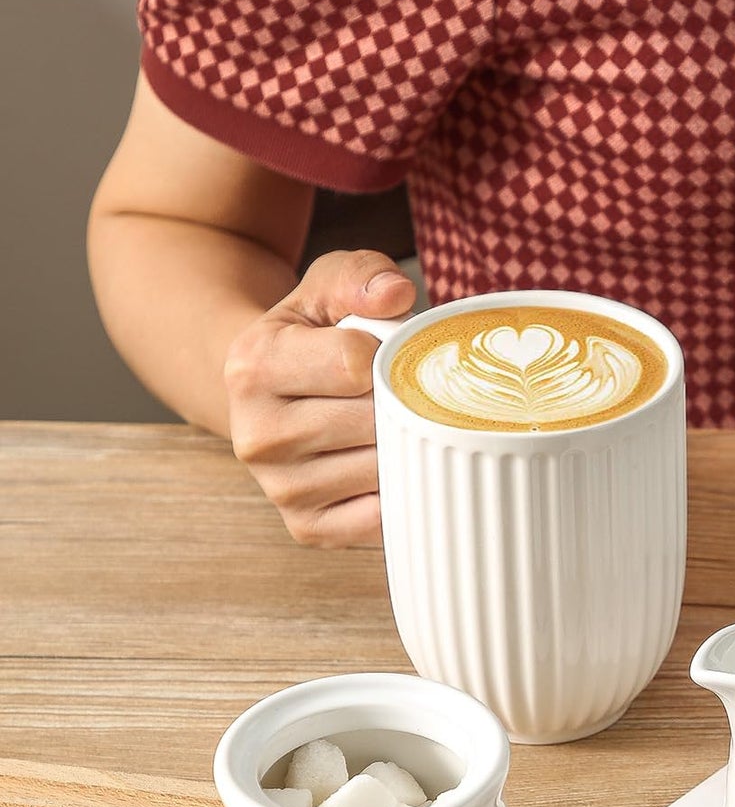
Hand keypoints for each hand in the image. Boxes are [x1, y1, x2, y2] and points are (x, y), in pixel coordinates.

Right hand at [223, 250, 416, 546]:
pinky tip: (394, 468)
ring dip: (407, 449)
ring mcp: (280, 489)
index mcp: (254, 367)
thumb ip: (360, 277)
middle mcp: (257, 435)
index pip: (355, 364)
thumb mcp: (325, 290)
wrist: (270, 397)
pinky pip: (381, 518)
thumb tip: (396, 295)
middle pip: (373, 423)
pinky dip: (402, 493)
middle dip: (403, 405)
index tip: (382, 355)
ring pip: (383, 470)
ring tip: (396, 427)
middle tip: (403, 395)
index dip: (388, 356)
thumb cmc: (312, 339)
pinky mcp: (308, 529)